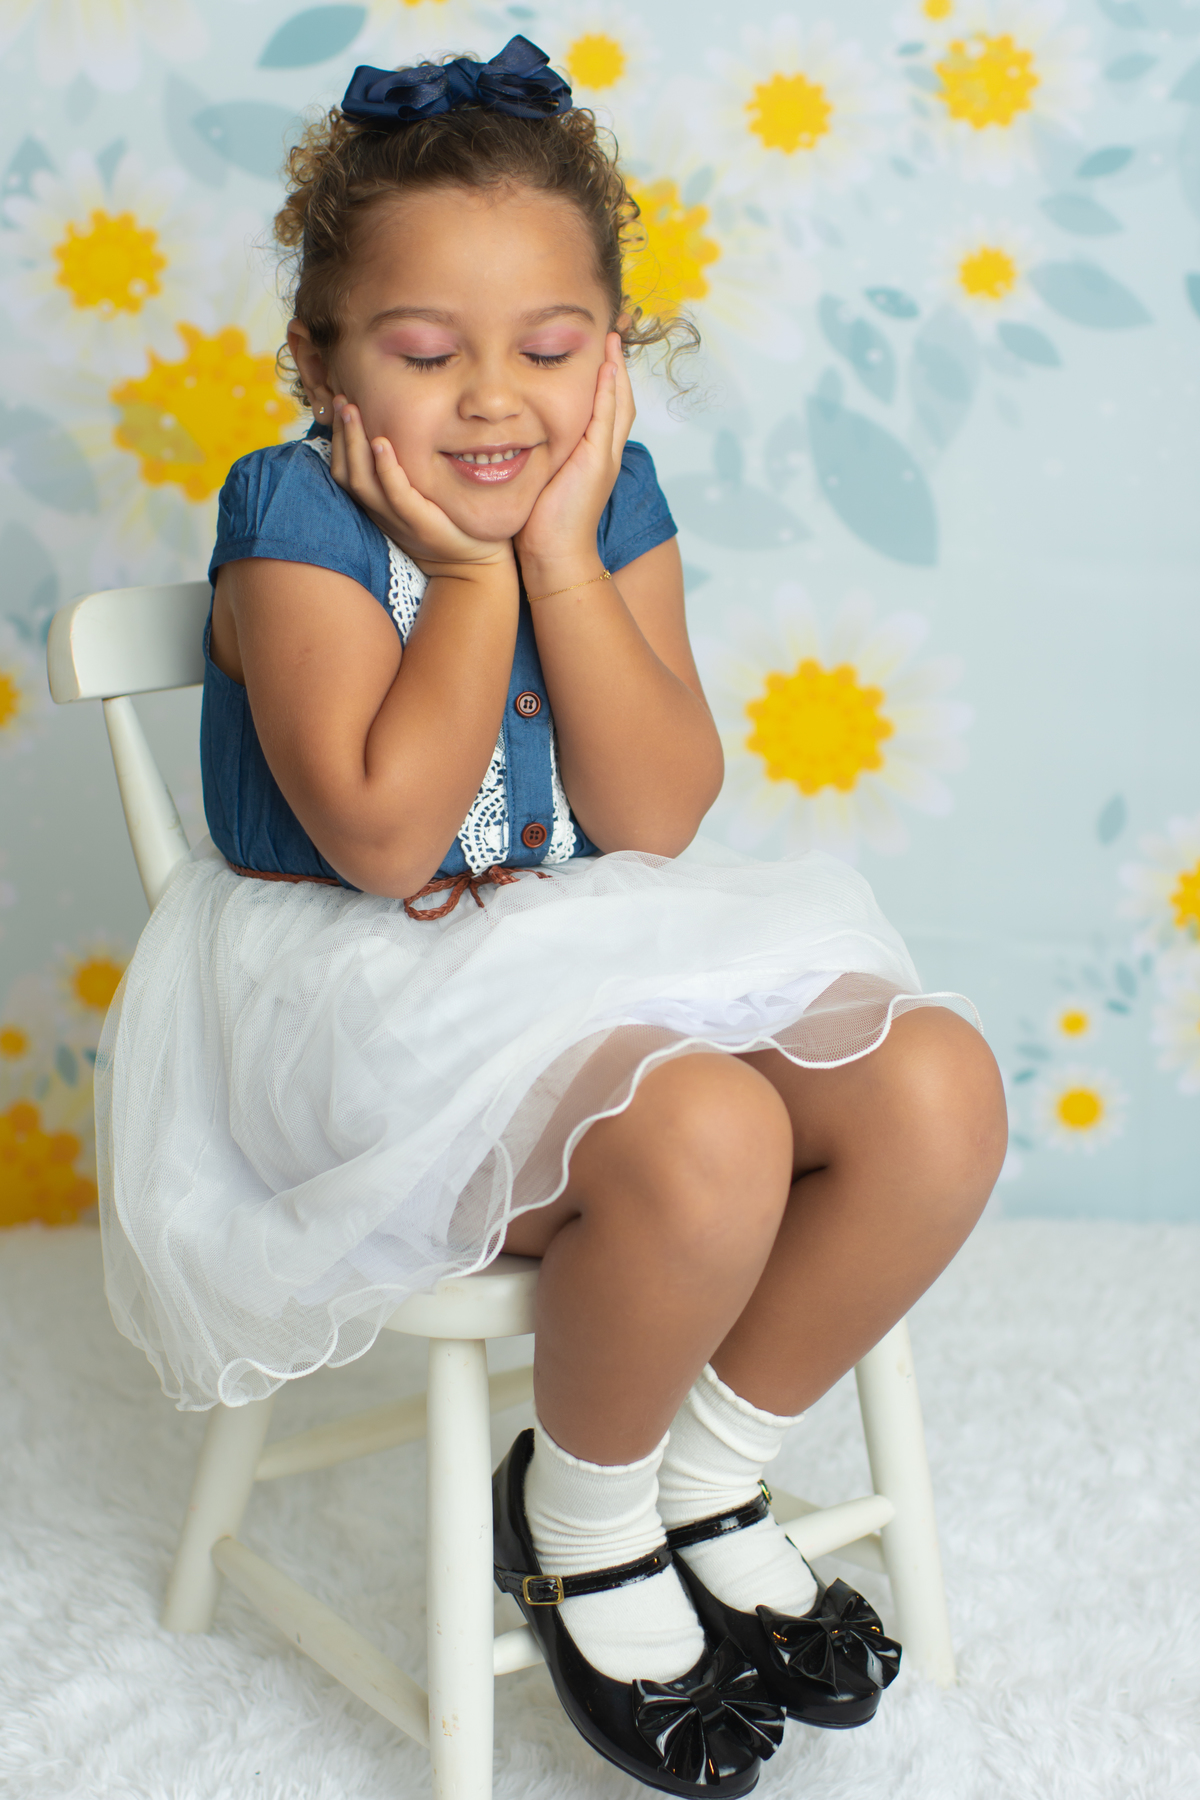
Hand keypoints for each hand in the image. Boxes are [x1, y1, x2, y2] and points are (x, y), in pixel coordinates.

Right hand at [329, 398, 511, 573]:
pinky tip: (381, 443)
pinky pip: (396, 493)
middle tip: (339, 398)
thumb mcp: (418, 494)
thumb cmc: (447, 522)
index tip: (339, 405)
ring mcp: (397, 518)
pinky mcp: (419, 522)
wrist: (471, 564)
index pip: (344, 468)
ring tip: (352, 410)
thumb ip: (403, 471)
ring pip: (363, 480)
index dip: (338, 437)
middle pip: (346, 470)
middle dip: (340, 433)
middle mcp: (380, 510)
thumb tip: (397, 431)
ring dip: (354, 443)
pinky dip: (386, 468)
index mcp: (376, 503)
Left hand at [514, 333, 635, 570]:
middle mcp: (604, 452)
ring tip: (613, 336)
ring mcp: (604, 456)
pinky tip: (605, 365)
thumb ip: (536, 454)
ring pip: (619, 403)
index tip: (599, 348)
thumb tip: (513, 435)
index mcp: (592, 455)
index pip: (605, 407)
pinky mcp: (596, 461)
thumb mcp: (539, 478)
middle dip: (618, 364)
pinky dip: (610, 390)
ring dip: (617, 368)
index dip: (605, 377)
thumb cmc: (540, 525)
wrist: (553, 556)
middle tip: (615, 330)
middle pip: (620, 398)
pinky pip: (607, 417)